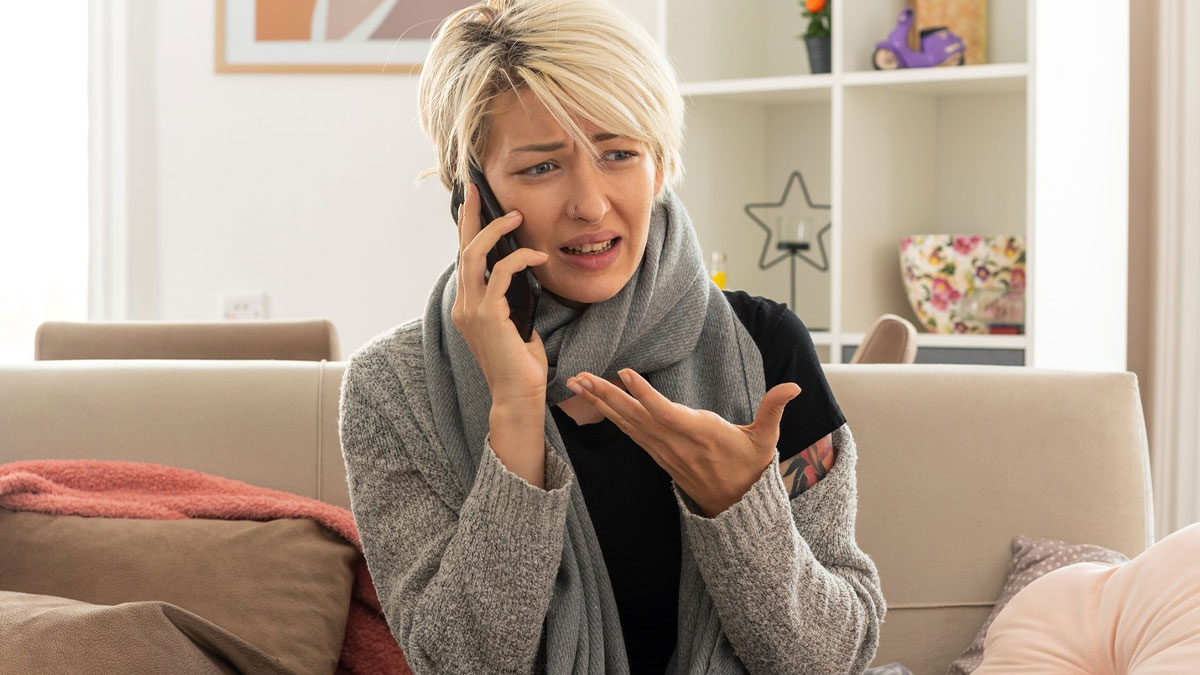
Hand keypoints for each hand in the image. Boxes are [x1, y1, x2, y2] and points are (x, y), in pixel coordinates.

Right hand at [452, 182, 549, 404]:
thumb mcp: (515, 325)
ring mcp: (472, 310)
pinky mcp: (488, 315)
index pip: (465, 260)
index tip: (472, 203)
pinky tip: (537, 255)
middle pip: (463, 249)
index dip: (467, 230)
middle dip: (470, 217)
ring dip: (495, 231)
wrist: (518, 395)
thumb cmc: (521, 364)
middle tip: (478, 189)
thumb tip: (524, 278)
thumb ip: (512, 301)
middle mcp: (464, 305)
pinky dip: (518, 259)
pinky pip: (501, 274)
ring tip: (515, 216)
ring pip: (475, 256)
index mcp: (467, 307)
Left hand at [565, 369, 800, 516]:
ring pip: (626, 423)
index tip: (625, 374)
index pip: (668, 414)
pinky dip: (609, 414)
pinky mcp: (656, 453)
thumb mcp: (766, 440)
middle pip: (636, 417)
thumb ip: (774, 409)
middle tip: (580, 377)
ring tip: (576, 383)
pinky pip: (628, 431)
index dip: (646, 395)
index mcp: (701, 435)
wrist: (735, 507)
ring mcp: (662, 449)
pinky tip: (593, 401)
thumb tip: (794, 386)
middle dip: (607, 396)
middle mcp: (676, 443)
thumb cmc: (750, 467)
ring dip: (600, 402)